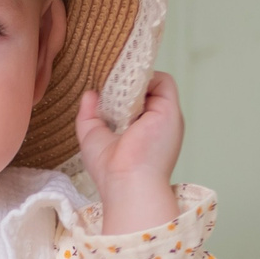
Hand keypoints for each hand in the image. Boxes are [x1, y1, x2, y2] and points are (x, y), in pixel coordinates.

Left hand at [76, 71, 182, 234]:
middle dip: (125, 82)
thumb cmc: (110, 170)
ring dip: (134, 78)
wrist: (127, 182)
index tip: (102, 87)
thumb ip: (89, 115)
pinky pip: (163, 81)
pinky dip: (145, 76)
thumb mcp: (92, 138)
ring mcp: (165, 115)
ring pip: (154, 84)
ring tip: (114, 78)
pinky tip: (126, 82)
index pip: (134, 103)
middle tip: (106, 76)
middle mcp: (156, 122)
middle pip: (145, 91)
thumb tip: (90, 94)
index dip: (119, 92)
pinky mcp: (170, 109)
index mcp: (142, 131)